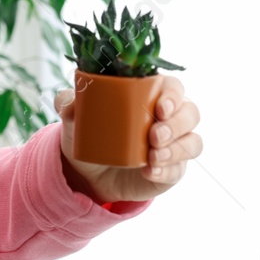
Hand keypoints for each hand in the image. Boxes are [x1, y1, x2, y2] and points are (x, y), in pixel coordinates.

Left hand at [55, 75, 200, 203]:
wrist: (88, 172)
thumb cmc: (89, 134)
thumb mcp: (74, 120)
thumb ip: (68, 104)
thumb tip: (67, 100)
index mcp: (150, 95)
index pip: (173, 87)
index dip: (173, 95)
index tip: (159, 107)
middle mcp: (169, 117)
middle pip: (190, 113)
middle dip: (177, 123)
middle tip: (154, 135)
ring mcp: (174, 144)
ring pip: (192, 141)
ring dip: (176, 149)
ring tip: (153, 156)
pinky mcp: (173, 168)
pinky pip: (180, 169)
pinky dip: (167, 171)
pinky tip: (151, 172)